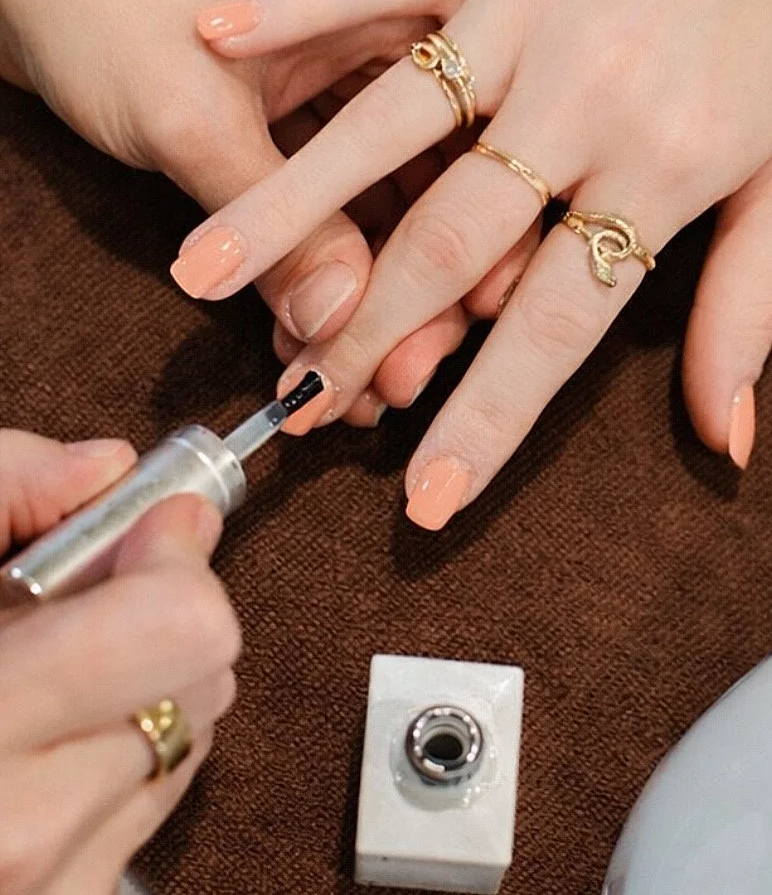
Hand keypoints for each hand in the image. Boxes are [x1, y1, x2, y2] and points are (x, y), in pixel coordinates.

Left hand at [0, 0, 484, 416]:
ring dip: (374, 293)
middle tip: (403, 380)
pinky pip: (334, 211)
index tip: (471, 321)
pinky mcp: (301, 128)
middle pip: (439, 185)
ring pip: (388, 209)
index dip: (482, 234)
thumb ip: (275, 224)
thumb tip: (341, 324)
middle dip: (426, 287)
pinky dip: (325, 272)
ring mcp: (344, 92)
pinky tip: (315, 341)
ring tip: (360, 387)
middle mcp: (388, 50)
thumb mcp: (194, 118)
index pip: (471, 136)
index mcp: (396, 11)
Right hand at [0, 430, 238, 894]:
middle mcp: (13, 828)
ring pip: (193, 733)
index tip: (148, 523)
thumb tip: (104, 469)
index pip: (177, 623)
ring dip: (148, 682)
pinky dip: (125, 746)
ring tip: (46, 672)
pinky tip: (44, 733)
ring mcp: (43, 886)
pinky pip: (157, 797)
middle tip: (86, 596)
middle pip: (203, 675)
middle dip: (165, 613)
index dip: (170, 554)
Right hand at [174, 0, 771, 524]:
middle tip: (296, 410)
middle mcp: (582, 95)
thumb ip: (749, 307)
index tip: (429, 499)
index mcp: (665, 163)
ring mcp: (527, 9)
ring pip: (386, 123)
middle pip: (449, 240)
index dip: (492, 418)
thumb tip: (727, 440)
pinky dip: (296, 0)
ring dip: (289, 203)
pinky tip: (214, 31)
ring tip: (205, 276)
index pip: (559, 321)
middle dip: (368, 336)